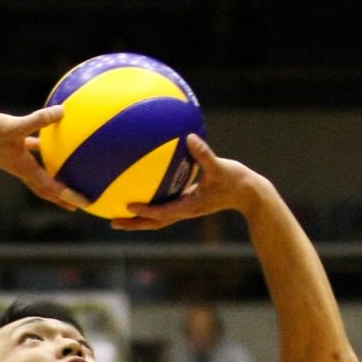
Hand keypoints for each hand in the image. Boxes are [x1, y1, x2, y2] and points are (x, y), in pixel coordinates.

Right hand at [0, 107, 87, 211]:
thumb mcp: (14, 127)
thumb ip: (39, 120)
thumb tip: (62, 111)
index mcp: (25, 169)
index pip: (50, 188)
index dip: (66, 197)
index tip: (81, 204)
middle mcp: (22, 168)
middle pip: (46, 188)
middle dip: (62, 198)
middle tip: (78, 203)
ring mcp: (17, 159)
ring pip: (40, 172)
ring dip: (54, 178)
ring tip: (68, 176)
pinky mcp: (13, 147)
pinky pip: (33, 150)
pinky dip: (43, 149)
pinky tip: (51, 139)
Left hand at [117, 135, 266, 230]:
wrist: (249, 194)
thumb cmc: (236, 181)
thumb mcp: (220, 167)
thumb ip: (204, 153)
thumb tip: (190, 137)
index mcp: (189, 206)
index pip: (162, 212)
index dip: (145, 210)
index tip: (128, 206)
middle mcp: (184, 210)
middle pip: (154, 222)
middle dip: (133, 224)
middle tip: (112, 222)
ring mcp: (185, 208)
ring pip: (157, 217)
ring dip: (138, 218)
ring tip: (118, 213)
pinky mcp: (188, 202)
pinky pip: (164, 205)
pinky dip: (151, 204)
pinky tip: (142, 191)